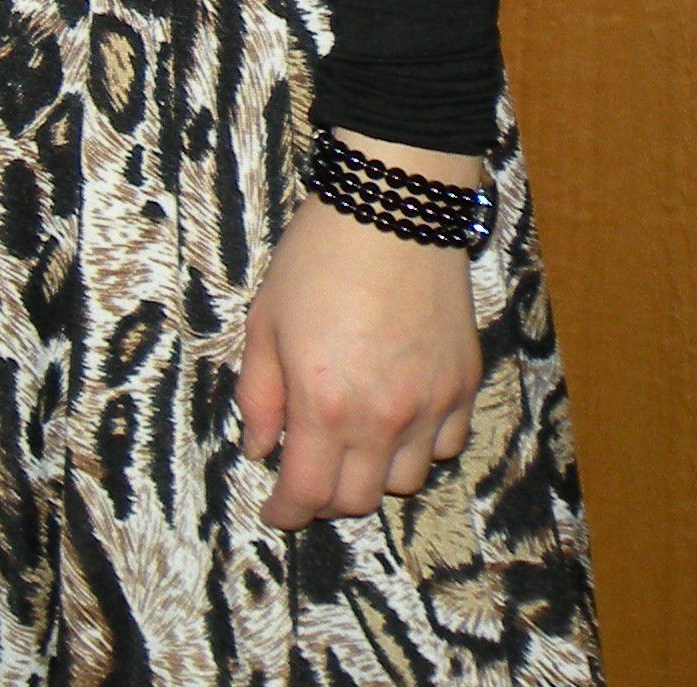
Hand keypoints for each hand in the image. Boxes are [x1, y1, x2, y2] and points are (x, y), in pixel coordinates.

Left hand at [239, 134, 485, 527]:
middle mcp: (384, 416)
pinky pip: (447, 445)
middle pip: (359, 498)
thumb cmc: (317, 261)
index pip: (308, 490)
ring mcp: (432, 405)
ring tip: (349, 442)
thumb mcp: (265, 324)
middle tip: (305, 474)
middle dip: (325, 497)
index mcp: (325, 403)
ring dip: (374, 473)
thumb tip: (260, 448)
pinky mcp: (464, 386)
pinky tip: (395, 419)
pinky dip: (419, 447)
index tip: (275, 512)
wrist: (390, 213)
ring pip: (407, 480)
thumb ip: (261, 395)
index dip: (287, 512)